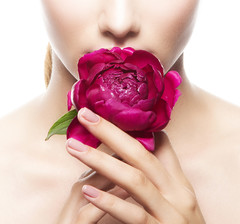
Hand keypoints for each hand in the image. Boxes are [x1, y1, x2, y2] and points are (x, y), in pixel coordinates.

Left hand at [66, 107, 205, 223]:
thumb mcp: (179, 196)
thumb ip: (165, 168)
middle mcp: (175, 194)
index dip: (133, 128)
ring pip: (134, 180)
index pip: (157, 146)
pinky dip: (110, 201)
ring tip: (75, 148)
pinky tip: (89, 191)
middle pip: (140, 155)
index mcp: (177, 182)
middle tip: (85, 116)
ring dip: (102, 161)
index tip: (106, 112)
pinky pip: (133, 215)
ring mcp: (169, 214)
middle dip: (111, 133)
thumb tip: (156, 137)